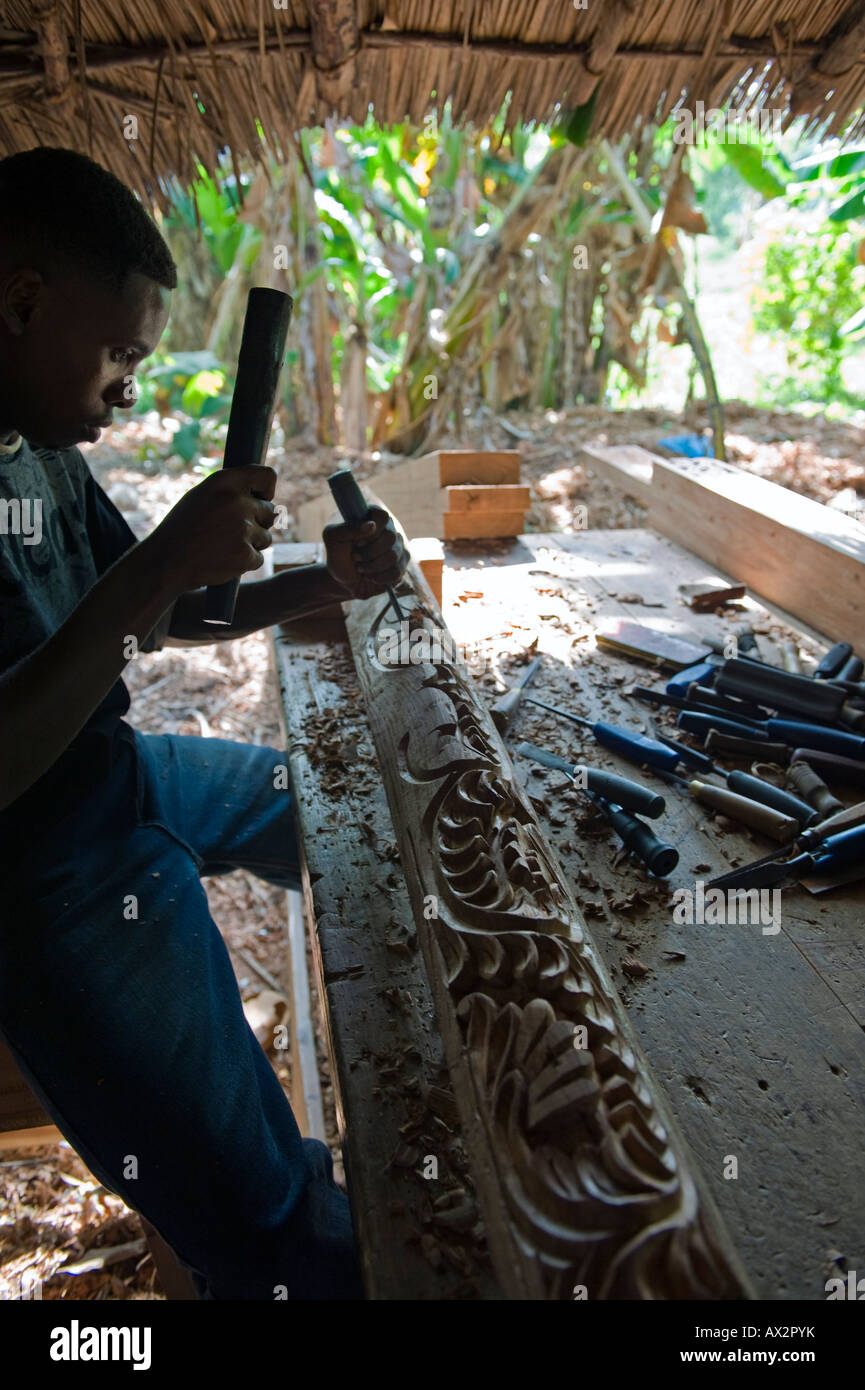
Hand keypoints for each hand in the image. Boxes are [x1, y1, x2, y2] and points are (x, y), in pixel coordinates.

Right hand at [151, 466, 277, 591]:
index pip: (267, 476)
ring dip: (251, 544)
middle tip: (230, 532)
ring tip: (222, 546)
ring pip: (266, 537)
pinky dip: (244, 562)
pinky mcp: (245, 555)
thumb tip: (267, 502)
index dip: (267, 490)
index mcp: (224, 482)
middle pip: (270, 511)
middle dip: (257, 522)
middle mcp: (236, 502)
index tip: (261, 499)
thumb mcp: (201, 497)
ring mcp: (242, 529)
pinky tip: (222, 560)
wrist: (165, 562)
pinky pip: (258, 558)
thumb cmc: (183, 529)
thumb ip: (231, 493)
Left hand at [322, 505, 408, 599]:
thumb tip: (371, 526)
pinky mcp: (402, 565)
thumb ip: (348, 528)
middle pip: (390, 537)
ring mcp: (398, 547)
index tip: (357, 542)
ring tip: (361, 568)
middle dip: (368, 553)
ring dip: (372, 566)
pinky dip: (379, 578)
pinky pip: (397, 572)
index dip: (371, 531)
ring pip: (393, 556)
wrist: (343, 580)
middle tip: (355, 557)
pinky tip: (371, 577)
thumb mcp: (333, 538)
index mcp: (372, 517)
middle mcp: (389, 528)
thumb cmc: (338, 555)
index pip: (382, 516)